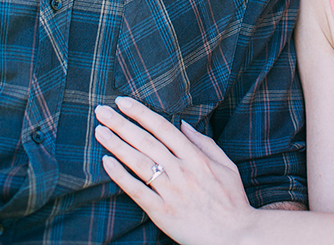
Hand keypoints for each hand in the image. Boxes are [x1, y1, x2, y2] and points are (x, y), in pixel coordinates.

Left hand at [95, 97, 259, 244]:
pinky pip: (137, 190)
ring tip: (99, 131)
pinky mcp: (161, 211)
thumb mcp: (226, 165)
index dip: (142, 113)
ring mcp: (170, 191)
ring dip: (116, 144)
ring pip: (138, 162)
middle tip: (101, 111)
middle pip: (146, 141)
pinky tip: (107, 162)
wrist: (234, 234)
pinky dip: (120, 175)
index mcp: (197, 157)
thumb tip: (183, 124)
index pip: (164, 128)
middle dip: (121, 124)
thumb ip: (205, 143)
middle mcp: (181, 170)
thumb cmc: (231, 199)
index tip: (124, 102)